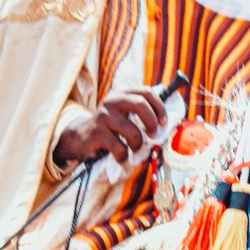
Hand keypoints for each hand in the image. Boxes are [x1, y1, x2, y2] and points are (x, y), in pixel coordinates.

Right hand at [53, 88, 167, 166]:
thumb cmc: (111, 128)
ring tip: (133, 148)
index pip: (146, 92)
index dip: (159, 107)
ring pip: (133, 131)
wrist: (81, 138)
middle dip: (152, 122)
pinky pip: (119, 147)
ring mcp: (103, 116)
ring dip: (138, 145)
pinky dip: (124, 157)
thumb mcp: (125, 115)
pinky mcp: (96, 132)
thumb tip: (168, 122)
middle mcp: (112, 100)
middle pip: (140, 104)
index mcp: (122, 93)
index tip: (164, 122)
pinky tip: (120, 157)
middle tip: (154, 135)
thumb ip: (142, 114)